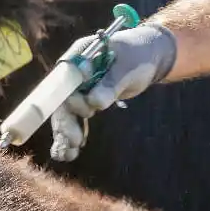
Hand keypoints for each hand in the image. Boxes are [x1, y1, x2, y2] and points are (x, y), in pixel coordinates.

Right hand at [49, 23, 176, 161]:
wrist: (147, 57)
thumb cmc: (138, 56)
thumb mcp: (128, 67)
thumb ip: (111, 83)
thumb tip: (95, 102)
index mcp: (79, 57)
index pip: (63, 80)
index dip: (67, 98)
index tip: (83, 113)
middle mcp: (73, 74)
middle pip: (62, 100)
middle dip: (66, 122)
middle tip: (75, 141)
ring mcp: (78, 89)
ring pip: (66, 113)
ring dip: (65, 133)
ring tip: (68, 154)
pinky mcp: (85, 101)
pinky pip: (75, 119)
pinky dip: (72, 135)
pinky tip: (69, 154)